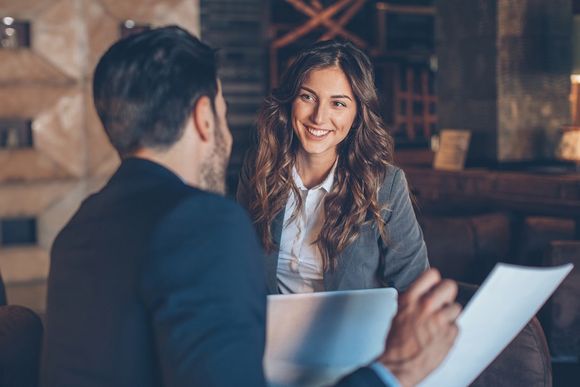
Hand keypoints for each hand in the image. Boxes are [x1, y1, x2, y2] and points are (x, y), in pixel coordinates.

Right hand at [378, 269, 460, 386]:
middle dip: (447, 294)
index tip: (435, 285)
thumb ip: (411, 300)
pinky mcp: (450, 334)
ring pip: (456, 307)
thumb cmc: (396, 343)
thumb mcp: (398, 313)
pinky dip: (450, 331)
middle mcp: (426, 306)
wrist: (399, 365)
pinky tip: (439, 336)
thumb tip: (421, 292)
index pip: (432, 275)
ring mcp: (440, 320)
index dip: (435, 281)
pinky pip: (456, 326)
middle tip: (442, 302)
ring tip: (439, 324)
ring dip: (449, 315)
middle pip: (450, 286)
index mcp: (410, 299)